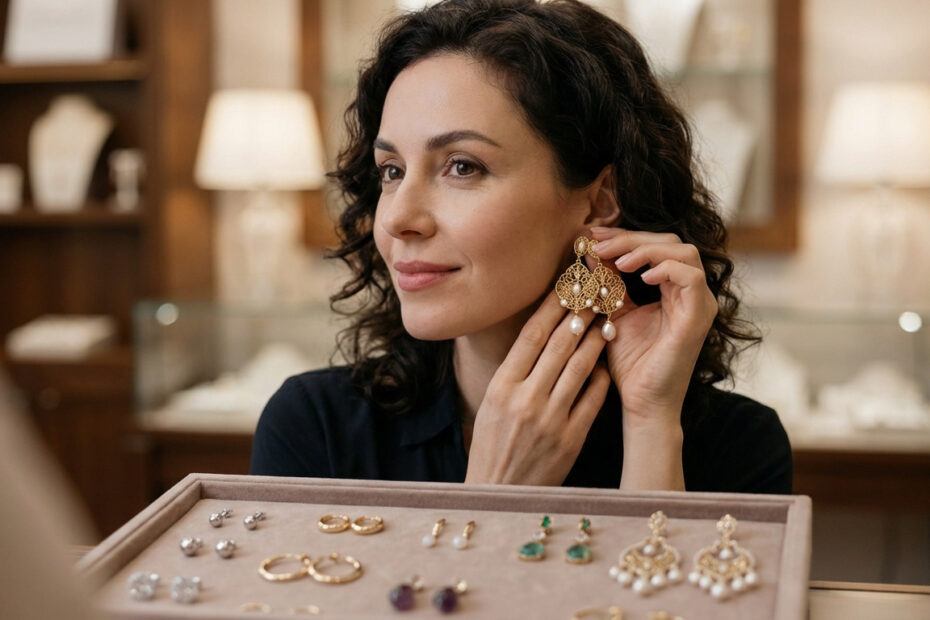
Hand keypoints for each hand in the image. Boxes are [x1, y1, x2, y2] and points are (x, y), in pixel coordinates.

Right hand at [464, 291, 610, 484]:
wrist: (499, 493)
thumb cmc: (493, 445)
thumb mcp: (491, 404)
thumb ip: (514, 372)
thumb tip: (540, 334)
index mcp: (501, 387)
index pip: (531, 336)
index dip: (552, 306)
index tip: (566, 284)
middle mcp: (526, 400)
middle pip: (559, 344)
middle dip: (580, 313)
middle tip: (595, 291)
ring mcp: (551, 420)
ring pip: (581, 366)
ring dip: (597, 338)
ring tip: (606, 319)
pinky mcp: (572, 439)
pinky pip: (593, 398)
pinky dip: (601, 375)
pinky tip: (605, 361)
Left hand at [590, 227, 717, 428]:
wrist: (641, 401)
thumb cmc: (629, 363)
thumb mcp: (614, 312)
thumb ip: (608, 281)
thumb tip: (589, 249)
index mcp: (673, 289)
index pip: (656, 245)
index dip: (625, 236)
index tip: (592, 236)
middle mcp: (691, 292)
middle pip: (670, 241)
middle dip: (631, 238)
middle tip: (598, 243)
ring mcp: (699, 303)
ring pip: (683, 252)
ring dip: (646, 249)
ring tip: (616, 261)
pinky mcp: (699, 317)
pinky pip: (691, 277)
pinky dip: (665, 269)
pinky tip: (640, 277)